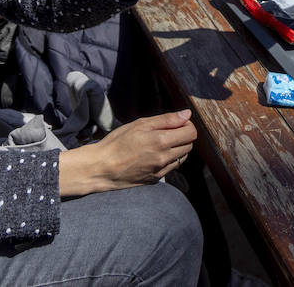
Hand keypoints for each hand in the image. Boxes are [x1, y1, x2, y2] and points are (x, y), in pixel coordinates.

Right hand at [60, 110, 196, 194]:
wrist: (102, 167)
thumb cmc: (118, 142)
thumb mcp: (140, 124)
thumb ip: (166, 119)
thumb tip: (187, 114)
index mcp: (161, 141)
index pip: (191, 133)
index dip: (187, 125)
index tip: (178, 123)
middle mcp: (164, 158)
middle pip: (189, 145)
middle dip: (183, 136)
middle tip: (169, 131)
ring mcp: (161, 170)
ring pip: (182, 157)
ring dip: (178, 148)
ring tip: (161, 142)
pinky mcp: (156, 179)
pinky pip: (171, 167)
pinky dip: (169, 159)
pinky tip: (155, 154)